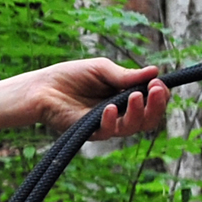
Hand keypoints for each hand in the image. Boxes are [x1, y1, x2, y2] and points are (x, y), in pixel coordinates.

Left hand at [0, 60, 168, 140]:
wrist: (42, 87)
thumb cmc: (70, 77)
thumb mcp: (101, 69)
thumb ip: (125, 75)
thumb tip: (155, 72)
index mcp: (124, 97)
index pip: (151, 102)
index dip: (160, 95)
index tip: (159, 83)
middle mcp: (119, 113)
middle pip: (148, 119)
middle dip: (156, 106)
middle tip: (155, 91)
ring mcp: (105, 124)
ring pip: (132, 127)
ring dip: (139, 112)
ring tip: (137, 96)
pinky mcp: (90, 132)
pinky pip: (107, 131)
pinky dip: (111, 119)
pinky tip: (110, 107)